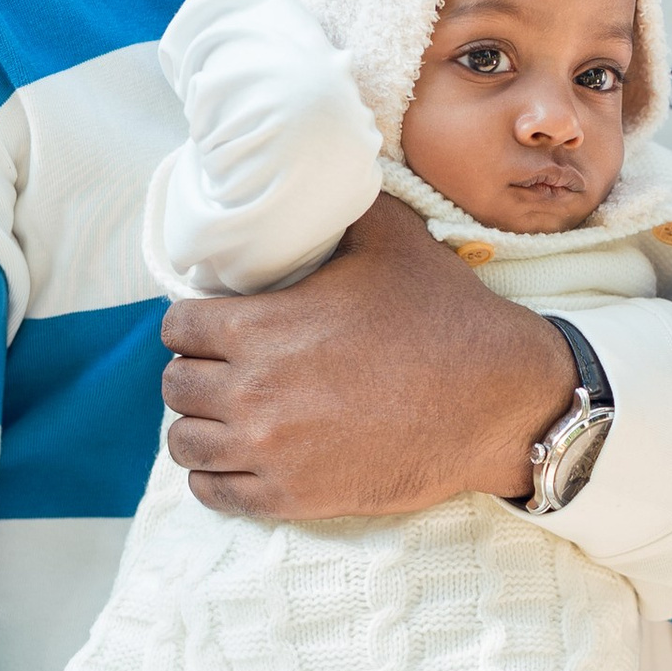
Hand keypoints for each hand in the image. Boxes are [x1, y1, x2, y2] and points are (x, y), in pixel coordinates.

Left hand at [164, 197, 576, 516]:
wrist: (496, 401)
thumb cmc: (445, 318)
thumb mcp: (392, 239)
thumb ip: (340, 208)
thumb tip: (317, 174)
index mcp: (261, 326)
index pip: (176, 327)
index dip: (192, 321)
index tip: (213, 325)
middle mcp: (253, 390)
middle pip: (175, 385)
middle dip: (195, 371)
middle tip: (224, 369)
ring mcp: (270, 449)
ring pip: (184, 442)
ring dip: (199, 425)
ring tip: (224, 415)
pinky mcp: (293, 495)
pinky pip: (215, 493)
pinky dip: (214, 476)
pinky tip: (234, 459)